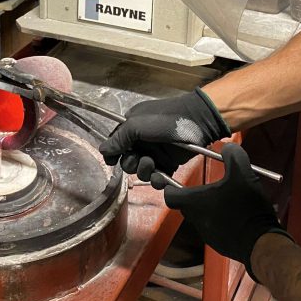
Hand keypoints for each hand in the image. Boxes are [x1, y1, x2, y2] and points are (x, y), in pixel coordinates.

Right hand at [99, 89, 229, 186]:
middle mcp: (142, 141)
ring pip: (142, 171)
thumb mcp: (137, 125)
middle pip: (127, 161)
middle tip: (138, 158)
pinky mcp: (170, 164)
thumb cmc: (164, 119)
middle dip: (130, 163)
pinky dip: (158, 180)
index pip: (116, 144)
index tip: (112, 161)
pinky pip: (158, 178)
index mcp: (132, 128)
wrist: (197, 121)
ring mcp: (156, 153)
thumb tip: (102, 150)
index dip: (112, 154)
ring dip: (143, 171)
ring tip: (151, 164)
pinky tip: (161, 178)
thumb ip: (119, 138)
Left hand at [164, 143, 291, 279]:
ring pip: (200, 217)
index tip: (178, 181)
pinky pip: (214, 229)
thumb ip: (233, 155)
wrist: (262, 243)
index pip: (169, 195)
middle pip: (186, 205)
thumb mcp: (243, 173)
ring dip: (208, 208)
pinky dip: (220, 221)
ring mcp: (207, 235)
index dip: (171, 186)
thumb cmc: (247, 207)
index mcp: (195, 202)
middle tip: (209, 187)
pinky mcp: (219, 245)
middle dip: (193, 196)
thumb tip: (228, 147)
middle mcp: (196, 220)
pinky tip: (236, 215)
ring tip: (227, 200)